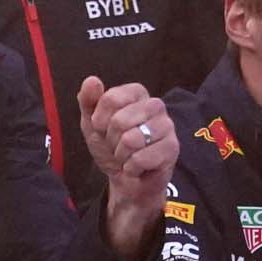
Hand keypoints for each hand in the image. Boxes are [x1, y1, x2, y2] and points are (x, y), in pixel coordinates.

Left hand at [78, 77, 177, 260]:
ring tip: (127, 155)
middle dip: (111, 140)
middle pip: (120, 120)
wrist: (125, 179)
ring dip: (121, 155)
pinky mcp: (172, 148)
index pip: (111, 99)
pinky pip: (141, 158)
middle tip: (118, 145)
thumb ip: (88, 101)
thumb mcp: (92, 124)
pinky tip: (137, 167)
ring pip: (131, 140)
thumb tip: (91, 80)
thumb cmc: (111, 147)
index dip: (99, 120)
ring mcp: (167, 126)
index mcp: (136, 93)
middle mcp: (155, 105)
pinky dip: (131, 168)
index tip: (103, 128)